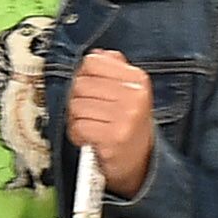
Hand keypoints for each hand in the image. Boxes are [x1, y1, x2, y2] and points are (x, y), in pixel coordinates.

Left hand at [65, 49, 156, 199]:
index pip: (93, 61)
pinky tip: (90, 139)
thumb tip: (96, 55)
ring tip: (91, 126)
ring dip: (76, 119)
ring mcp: (125, 117)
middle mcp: (134, 95)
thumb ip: (114, 70)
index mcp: (137, 79)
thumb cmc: (130, 126)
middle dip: (77, 100)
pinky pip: (78, 126)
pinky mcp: (113, 137)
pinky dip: (78, 135)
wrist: (141, 163)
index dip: (84, 76)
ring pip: (76, 105)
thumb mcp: (130, 93)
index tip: (90, 89)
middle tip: (89, 113)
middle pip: (80, 84)